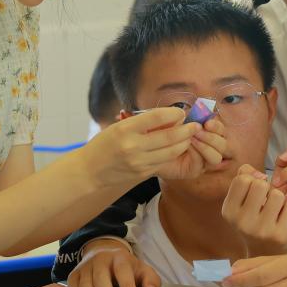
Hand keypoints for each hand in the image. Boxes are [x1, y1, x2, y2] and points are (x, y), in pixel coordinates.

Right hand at [66, 239, 161, 286]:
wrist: (103, 253)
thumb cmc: (125, 268)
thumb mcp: (142, 270)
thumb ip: (150, 280)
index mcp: (119, 256)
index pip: (122, 270)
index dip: (127, 286)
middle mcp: (99, 259)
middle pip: (100, 279)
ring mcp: (84, 267)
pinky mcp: (73, 276)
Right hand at [80, 107, 201, 190]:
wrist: (91, 170)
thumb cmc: (105, 144)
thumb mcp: (119, 126)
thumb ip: (143, 123)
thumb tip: (170, 117)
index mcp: (126, 129)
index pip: (157, 117)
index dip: (174, 113)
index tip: (181, 112)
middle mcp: (133, 146)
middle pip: (169, 136)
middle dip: (187, 130)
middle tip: (195, 125)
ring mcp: (139, 162)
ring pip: (171, 151)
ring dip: (184, 143)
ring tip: (190, 136)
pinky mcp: (143, 173)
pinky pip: (164, 162)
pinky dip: (174, 154)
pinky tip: (178, 148)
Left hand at [154, 117, 226, 180]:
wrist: (149, 147)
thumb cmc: (164, 132)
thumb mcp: (178, 122)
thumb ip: (192, 119)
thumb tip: (204, 113)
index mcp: (208, 134)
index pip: (221, 131)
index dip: (217, 127)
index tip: (206, 122)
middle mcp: (209, 148)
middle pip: (223, 145)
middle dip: (212, 137)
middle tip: (198, 131)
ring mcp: (203, 161)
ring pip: (216, 157)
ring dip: (206, 146)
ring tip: (192, 139)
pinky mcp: (195, 170)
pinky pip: (201, 163)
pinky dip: (196, 153)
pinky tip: (187, 146)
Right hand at [221, 165, 286, 256]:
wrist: (266, 253)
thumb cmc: (254, 220)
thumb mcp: (242, 201)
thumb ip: (244, 177)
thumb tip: (258, 174)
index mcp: (229, 211)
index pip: (242, 179)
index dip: (252, 180)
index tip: (255, 191)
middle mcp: (242, 222)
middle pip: (260, 184)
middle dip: (266, 189)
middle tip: (266, 202)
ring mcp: (261, 230)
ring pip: (277, 194)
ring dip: (279, 199)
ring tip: (275, 211)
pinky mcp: (280, 236)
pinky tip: (283, 219)